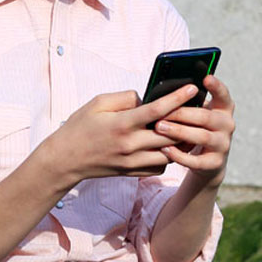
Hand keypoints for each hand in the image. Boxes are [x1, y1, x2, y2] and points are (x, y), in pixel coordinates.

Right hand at [47, 82, 200, 185]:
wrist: (65, 159)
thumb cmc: (80, 127)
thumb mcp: (96, 103)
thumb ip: (124, 98)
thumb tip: (146, 98)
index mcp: (121, 124)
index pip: (156, 110)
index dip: (177, 98)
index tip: (192, 89)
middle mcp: (129, 144)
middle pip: (170, 133)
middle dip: (185, 120)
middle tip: (195, 110)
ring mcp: (132, 161)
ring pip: (170, 152)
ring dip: (180, 140)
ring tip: (184, 128)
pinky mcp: (132, 172)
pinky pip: (160, 166)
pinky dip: (168, 155)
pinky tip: (166, 145)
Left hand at [151, 74, 234, 187]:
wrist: (205, 162)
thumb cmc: (193, 128)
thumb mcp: (193, 114)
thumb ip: (186, 102)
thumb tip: (163, 91)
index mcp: (222, 109)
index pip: (223, 95)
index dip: (216, 86)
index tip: (206, 77)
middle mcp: (226, 125)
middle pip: (205, 116)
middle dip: (181, 114)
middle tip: (160, 113)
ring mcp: (223, 145)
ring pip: (201, 137)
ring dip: (178, 132)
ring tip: (159, 127)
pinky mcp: (215, 163)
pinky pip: (197, 160)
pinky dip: (179, 155)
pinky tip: (165, 149)